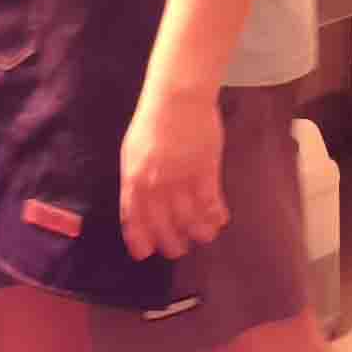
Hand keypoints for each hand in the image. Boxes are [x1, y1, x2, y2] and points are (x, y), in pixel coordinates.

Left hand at [119, 80, 229, 261]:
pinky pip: (211, 203)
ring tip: (202, 237)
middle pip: (162, 225)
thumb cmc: (152, 121)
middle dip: (171, 243)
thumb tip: (140, 204)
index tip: (144, 254)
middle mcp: (156, 184)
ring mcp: (181, 179)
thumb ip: (136, 180)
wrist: (178, 98)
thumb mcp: (132, 152)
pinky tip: (219, 221)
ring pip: (189, 219)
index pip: (133, 219)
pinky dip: (215, 216)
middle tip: (177, 250)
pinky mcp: (206, 171)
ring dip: (196, 232)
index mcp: (134, 178)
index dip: (139, 239)